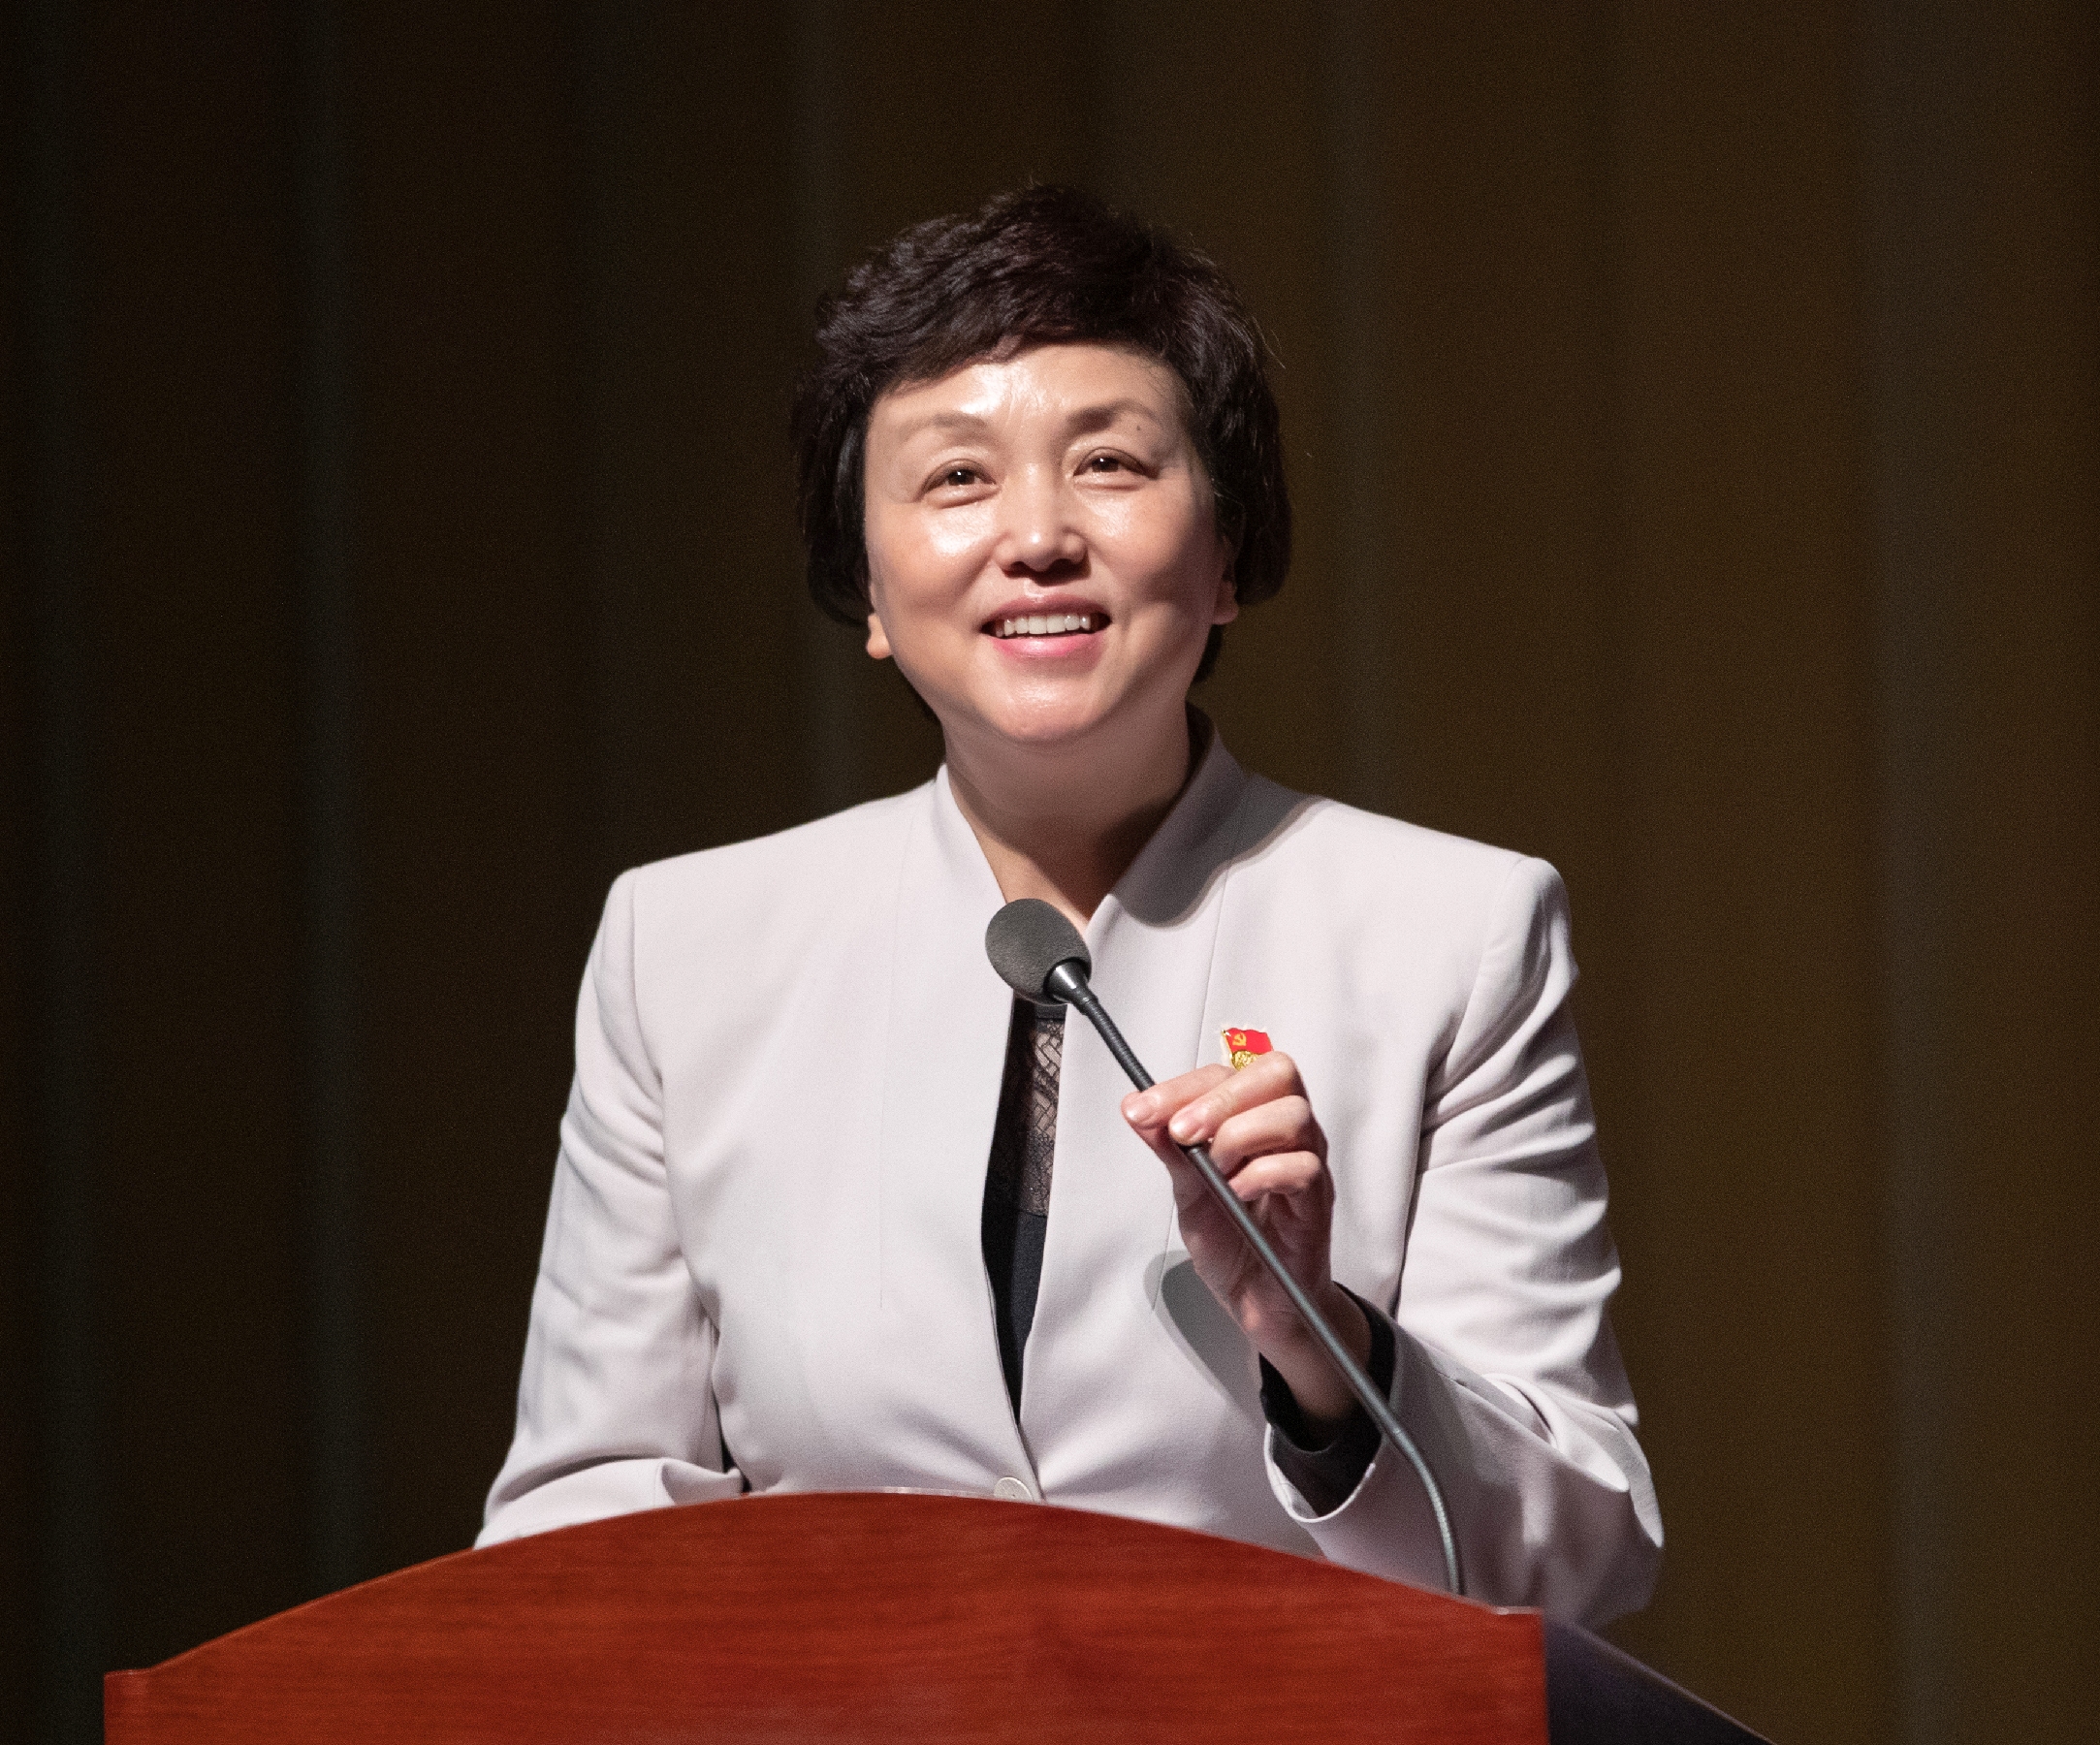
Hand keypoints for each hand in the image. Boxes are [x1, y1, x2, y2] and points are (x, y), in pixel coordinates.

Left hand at [1121, 1051, 1369, 1433]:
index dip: (1182, 1085)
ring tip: (1215, 1171)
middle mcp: (1287, 1131)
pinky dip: (1262, 1175)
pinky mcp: (1317, 1201)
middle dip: (1219, 1099)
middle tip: (1182, 1134)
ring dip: (1241, 1135)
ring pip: (1294, 1115)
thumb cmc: (1231, 1239)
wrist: (1258, 1299)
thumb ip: (1169, 1149)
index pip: (1226, 1072)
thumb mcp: (1187, 1189)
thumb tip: (1136, 1109)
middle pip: (1277, 1073)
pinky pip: (1304, 1167)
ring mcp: (1308, 1162)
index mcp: (1254, 1117)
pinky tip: (1238, 1194)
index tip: (1142, 1110)